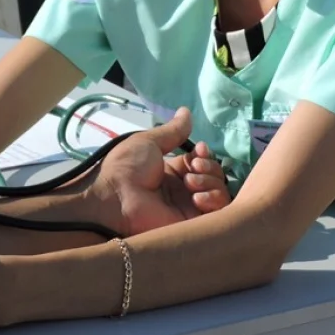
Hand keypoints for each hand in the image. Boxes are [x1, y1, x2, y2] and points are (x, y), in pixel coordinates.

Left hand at [89, 107, 230, 237]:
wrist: (115, 197)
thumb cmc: (127, 167)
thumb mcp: (149, 142)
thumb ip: (172, 131)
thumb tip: (186, 111)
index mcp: (171, 170)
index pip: (201, 161)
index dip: (204, 154)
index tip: (199, 149)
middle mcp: (182, 189)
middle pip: (213, 175)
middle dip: (208, 166)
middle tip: (193, 166)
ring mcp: (188, 207)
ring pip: (219, 191)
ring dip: (210, 181)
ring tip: (190, 182)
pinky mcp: (192, 224)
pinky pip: (217, 212)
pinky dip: (213, 200)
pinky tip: (196, 196)